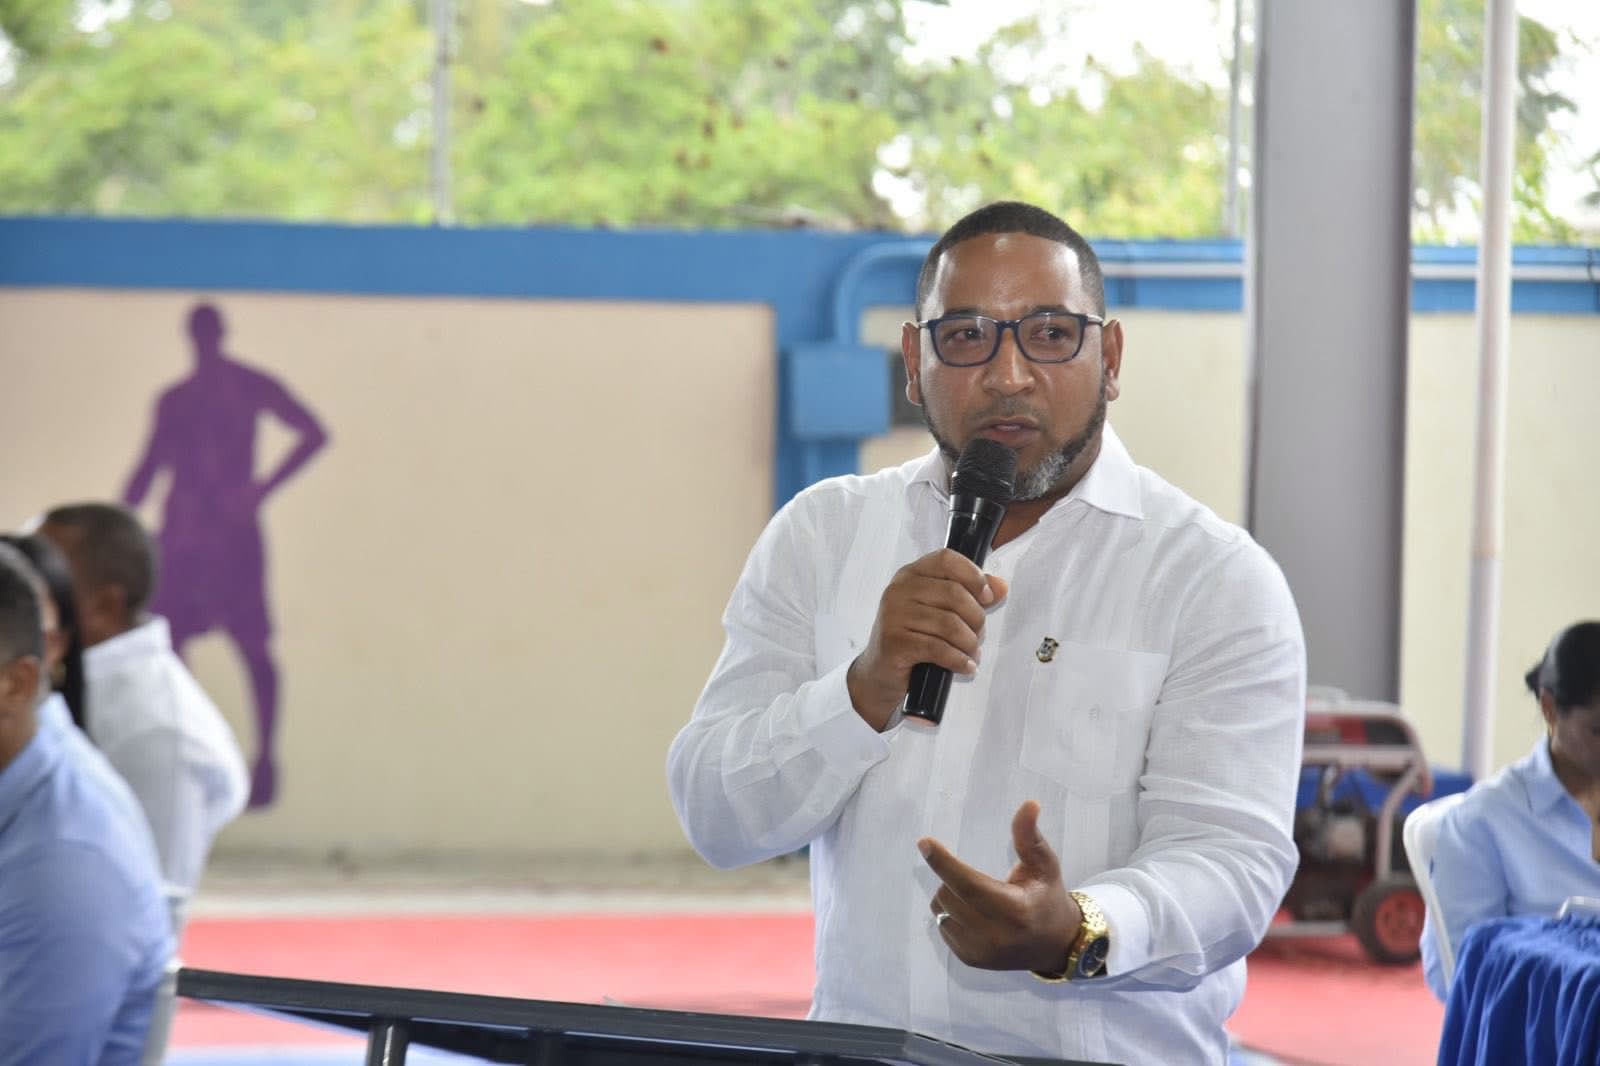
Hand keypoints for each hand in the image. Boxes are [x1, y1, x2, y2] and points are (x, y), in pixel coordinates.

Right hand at [845, 549, 1007, 730]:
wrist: (879, 673)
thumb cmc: (912, 639)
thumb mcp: (938, 611)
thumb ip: (969, 595)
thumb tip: (1000, 586)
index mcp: (910, 574)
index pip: (946, 560)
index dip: (973, 576)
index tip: (987, 597)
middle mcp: (899, 590)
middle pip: (954, 593)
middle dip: (976, 618)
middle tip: (978, 635)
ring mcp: (893, 615)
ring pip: (949, 624)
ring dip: (969, 643)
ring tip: (971, 653)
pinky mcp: (894, 642)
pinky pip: (939, 648)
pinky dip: (958, 660)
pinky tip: (964, 666)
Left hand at [918, 800, 1079, 973]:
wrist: (1054, 945)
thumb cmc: (1046, 897)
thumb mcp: (1044, 865)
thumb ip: (1029, 836)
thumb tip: (1029, 804)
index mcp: (1016, 910)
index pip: (970, 885)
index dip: (944, 863)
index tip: (924, 842)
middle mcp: (996, 936)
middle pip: (950, 895)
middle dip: (953, 877)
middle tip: (981, 879)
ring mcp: (980, 952)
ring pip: (941, 910)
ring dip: (950, 895)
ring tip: (978, 897)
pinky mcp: (969, 959)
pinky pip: (941, 926)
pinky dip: (950, 913)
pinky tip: (974, 914)